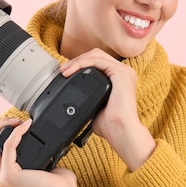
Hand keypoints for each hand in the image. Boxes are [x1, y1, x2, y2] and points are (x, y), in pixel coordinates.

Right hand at [0, 117, 80, 186]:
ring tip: (18, 120)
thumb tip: (46, 139)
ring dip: (3, 126)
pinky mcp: (9, 174)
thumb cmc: (59, 184)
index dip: (2, 131)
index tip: (19, 122)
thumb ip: (42, 152)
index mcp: (9, 172)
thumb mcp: (46, 162)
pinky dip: (16, 133)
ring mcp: (3, 175)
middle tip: (15, 118)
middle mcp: (2, 174)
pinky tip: (26, 126)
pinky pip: (8, 146)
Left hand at [60, 48, 155, 170]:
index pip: (97, 62)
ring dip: (77, 60)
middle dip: (76, 60)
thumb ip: (87, 99)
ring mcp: (123, 71)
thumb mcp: (95, 107)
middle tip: (62, 70)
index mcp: (119, 79)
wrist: (120, 132)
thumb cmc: (111, 125)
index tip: (65, 73)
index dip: (80, 64)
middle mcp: (123, 72)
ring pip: (96, 55)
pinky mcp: (121, 72)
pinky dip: (82, 63)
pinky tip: (71, 71)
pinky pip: (98, 60)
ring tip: (64, 70)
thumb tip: (73, 101)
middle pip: (96, 55)